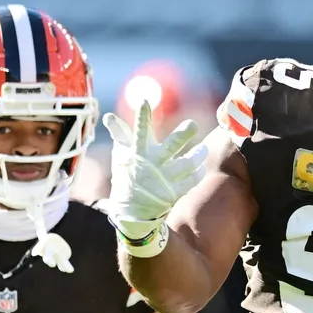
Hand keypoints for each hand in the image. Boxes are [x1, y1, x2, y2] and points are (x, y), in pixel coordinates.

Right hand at [104, 100, 207, 239]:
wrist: (131, 211)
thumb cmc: (126, 176)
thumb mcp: (121, 155)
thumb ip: (119, 134)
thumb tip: (108, 116)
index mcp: (139, 153)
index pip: (140, 131)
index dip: (142, 116)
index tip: (144, 101)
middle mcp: (152, 164)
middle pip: (172, 145)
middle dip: (183, 134)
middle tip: (192, 124)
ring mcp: (164, 179)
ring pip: (188, 163)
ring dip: (198, 155)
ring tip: (204, 149)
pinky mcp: (174, 192)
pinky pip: (192, 180)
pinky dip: (198, 172)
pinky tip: (200, 166)